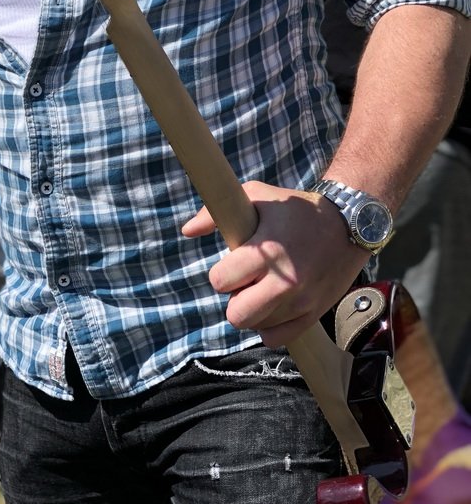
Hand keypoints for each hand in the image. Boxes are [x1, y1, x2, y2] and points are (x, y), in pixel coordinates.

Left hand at [182, 180, 369, 346]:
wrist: (349, 224)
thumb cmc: (295, 207)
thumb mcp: (256, 196)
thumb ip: (216, 213)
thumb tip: (186, 231)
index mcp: (267, 252)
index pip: (220, 281)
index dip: (221, 273)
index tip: (232, 264)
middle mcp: (285, 282)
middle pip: (236, 315)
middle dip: (234, 298)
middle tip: (245, 281)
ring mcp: (301, 302)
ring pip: (256, 327)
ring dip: (253, 310)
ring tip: (263, 287)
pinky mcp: (314, 315)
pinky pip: (277, 339)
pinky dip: (270, 326)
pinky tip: (275, 303)